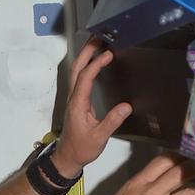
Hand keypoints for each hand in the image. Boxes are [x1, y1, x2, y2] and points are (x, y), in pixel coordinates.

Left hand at [53, 39, 131, 177]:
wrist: (67, 157)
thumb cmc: (81, 148)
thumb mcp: (99, 138)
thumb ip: (112, 122)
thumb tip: (126, 106)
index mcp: (78, 104)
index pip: (85, 78)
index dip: (96, 64)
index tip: (108, 54)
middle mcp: (73, 98)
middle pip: (76, 68)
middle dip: (86, 51)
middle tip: (98, 37)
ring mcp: (74, 99)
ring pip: (76, 72)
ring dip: (85, 56)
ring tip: (97, 44)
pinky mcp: (77, 101)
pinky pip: (80, 78)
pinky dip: (87, 66)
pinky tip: (96, 63)